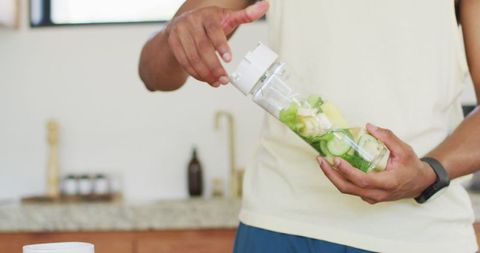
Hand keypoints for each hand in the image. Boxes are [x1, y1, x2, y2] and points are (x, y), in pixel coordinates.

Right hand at [165, 1, 268, 86]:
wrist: (181, 24)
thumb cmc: (209, 22)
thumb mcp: (227, 17)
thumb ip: (245, 15)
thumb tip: (265, 5)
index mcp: (207, 15)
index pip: (213, 30)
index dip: (221, 45)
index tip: (229, 59)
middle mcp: (191, 22)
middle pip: (202, 48)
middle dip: (214, 66)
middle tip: (224, 79)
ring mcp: (179, 32)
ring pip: (192, 57)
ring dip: (205, 73)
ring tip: (217, 82)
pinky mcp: (173, 43)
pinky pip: (184, 62)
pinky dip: (196, 73)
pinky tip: (206, 79)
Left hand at [317, 123, 436, 203]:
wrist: (420, 184)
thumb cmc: (412, 167)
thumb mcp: (405, 150)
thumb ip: (387, 137)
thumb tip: (369, 127)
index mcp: (388, 183)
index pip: (363, 180)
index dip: (347, 171)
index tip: (336, 159)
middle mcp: (378, 194)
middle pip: (348, 188)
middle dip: (331, 175)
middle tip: (320, 160)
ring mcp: (372, 197)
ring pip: (347, 190)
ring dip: (333, 176)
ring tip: (323, 162)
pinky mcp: (368, 196)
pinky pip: (351, 189)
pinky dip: (340, 179)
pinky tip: (333, 167)